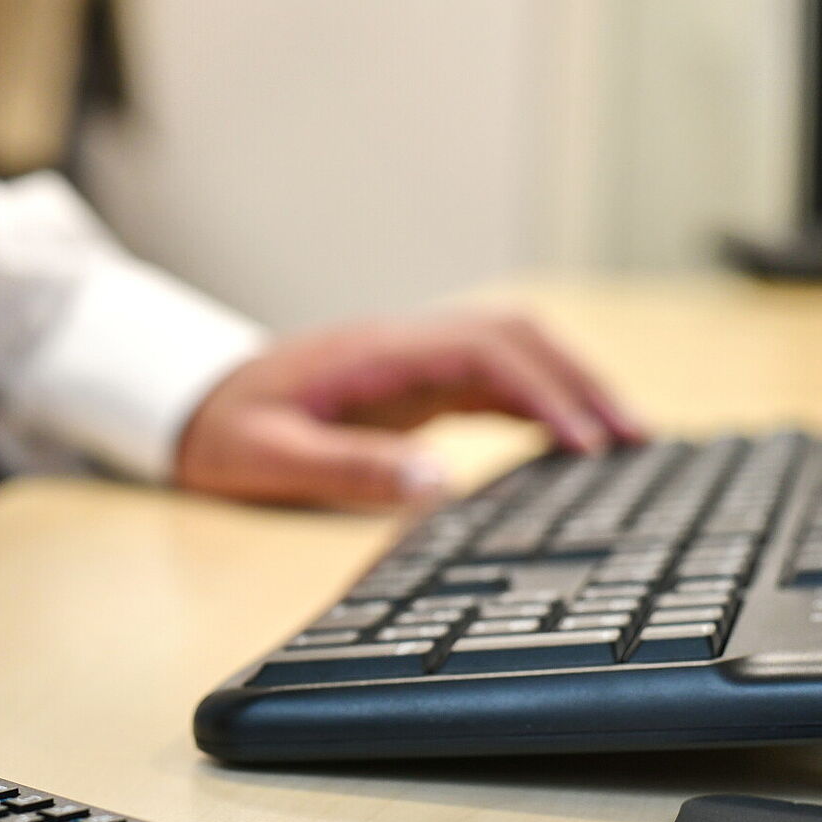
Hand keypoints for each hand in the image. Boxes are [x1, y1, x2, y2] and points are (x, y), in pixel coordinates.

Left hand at [174, 309, 645, 506]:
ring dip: (569, 382)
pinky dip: (538, 397)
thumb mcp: (273, 460)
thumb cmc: (224, 431)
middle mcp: (403, 345)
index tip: (587, 444)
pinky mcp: (410, 380)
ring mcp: (409, 358)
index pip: (484, 354)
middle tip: (635, 438)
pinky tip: (566, 439)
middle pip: (515, 336)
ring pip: (510, 349)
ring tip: (623, 437)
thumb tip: (436, 485)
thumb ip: (351, 469)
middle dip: (580, 379)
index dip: (544, 392)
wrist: (186, 403)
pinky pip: (489, 375)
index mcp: (377, 356)